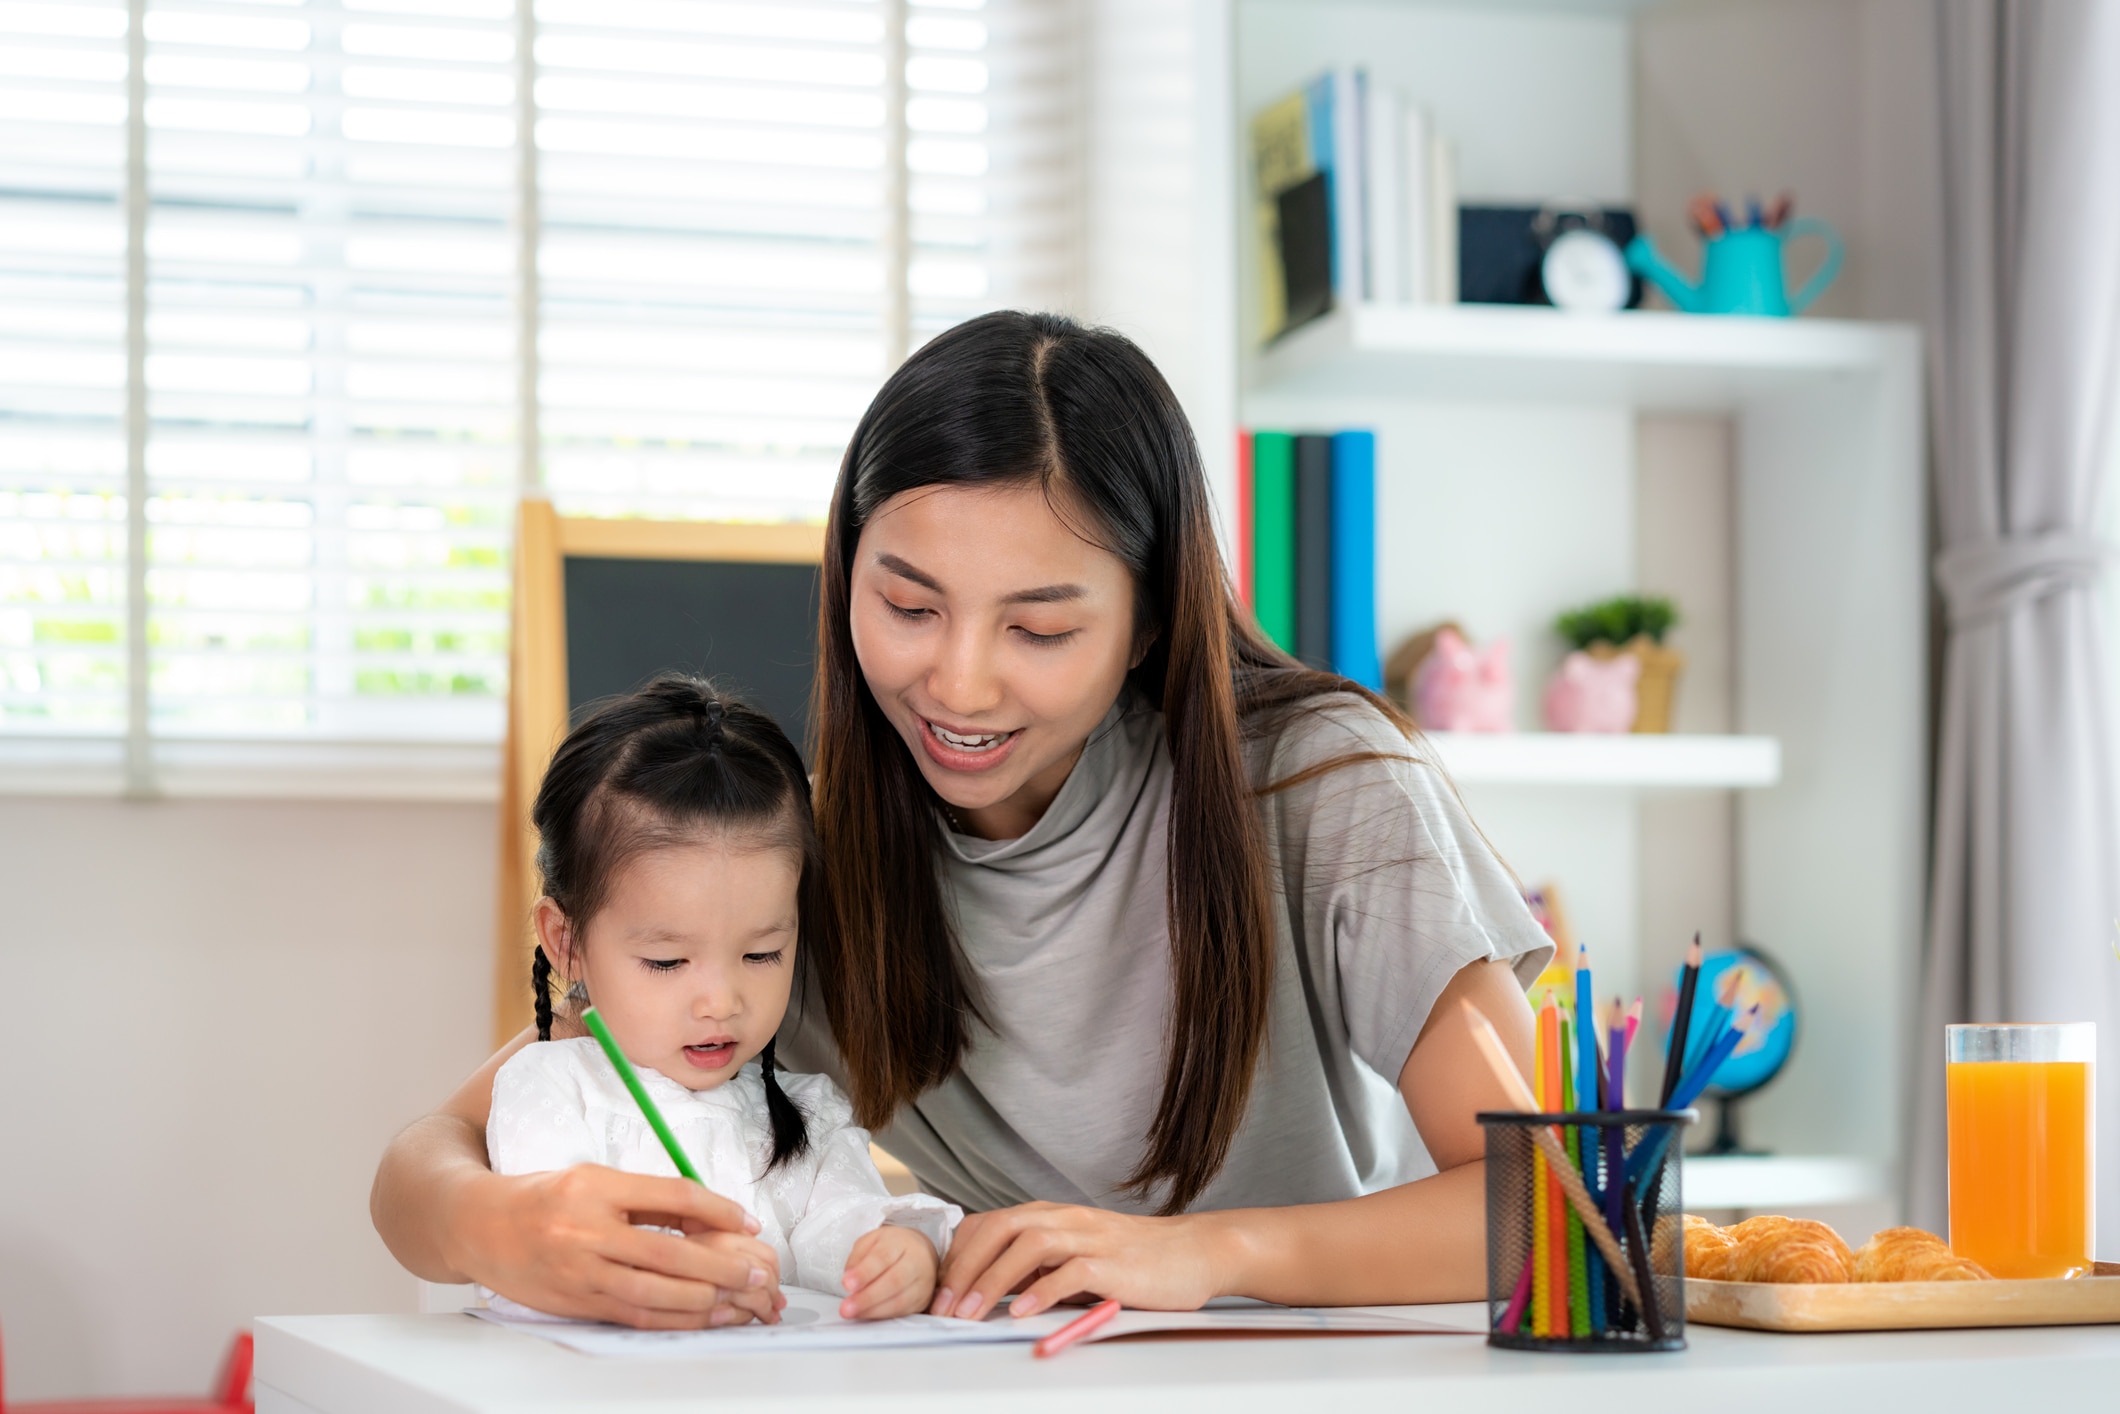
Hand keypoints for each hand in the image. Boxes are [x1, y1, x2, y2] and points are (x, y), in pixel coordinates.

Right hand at [448, 1163, 785, 1328]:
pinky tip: (703, 1316)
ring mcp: (578, 1273)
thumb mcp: (593, 1178)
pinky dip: (674, 1319)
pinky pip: (634, 1316)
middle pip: (668, 1254)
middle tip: (757, 1271)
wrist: (479, 1226)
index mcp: (594, 1187)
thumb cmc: (543, 1196)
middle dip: (721, 1266)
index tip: (748, 1220)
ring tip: (740, 1297)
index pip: (672, 1196)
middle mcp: (585, 1232)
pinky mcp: (575, 1304)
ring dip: (705, 1299)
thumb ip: (646, 1197)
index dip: (717, 1210)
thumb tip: (706, 1212)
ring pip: (654, 1294)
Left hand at [838, 1225, 938, 1319]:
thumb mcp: (870, 1241)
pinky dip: (882, 1316)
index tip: (847, 1283)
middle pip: (894, 1281)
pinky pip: (902, 1311)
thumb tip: (848, 1278)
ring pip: (900, 1300)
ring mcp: (922, 1282)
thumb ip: (857, 1257)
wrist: (919, 1252)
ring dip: (873, 1310)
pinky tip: (866, 1314)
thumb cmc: (892, 1247)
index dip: (864, 1272)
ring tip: (853, 1312)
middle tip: (847, 1306)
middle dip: (867, 1297)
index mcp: (901, 1242)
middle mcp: (916, 1261)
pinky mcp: (922, 1300)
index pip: (882, 1257)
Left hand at [931, 1201, 1229, 1319]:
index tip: (936, 1292)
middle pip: (1000, 1229)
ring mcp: (1090, 1238)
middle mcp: (1065, 1219)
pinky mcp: (1113, 1263)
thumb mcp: (1075, 1255)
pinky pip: (1071, 1272)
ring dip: (993, 1280)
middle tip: (943, 1307)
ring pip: (1029, 1245)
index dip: (957, 1257)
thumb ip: (1036, 1264)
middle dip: (964, 1268)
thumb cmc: (1132, 1260)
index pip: (988, 1224)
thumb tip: (986, 1287)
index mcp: (1051, 1215)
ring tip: (970, 1314)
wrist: (1194, 1252)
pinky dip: (1041, 1291)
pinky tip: (1022, 1313)